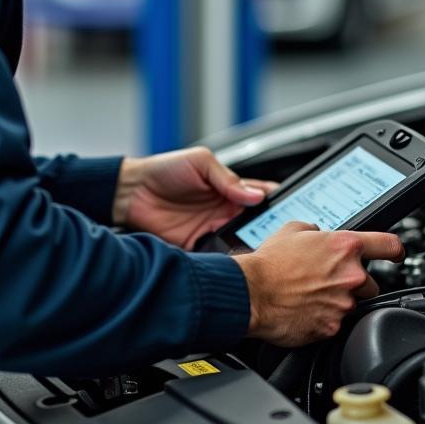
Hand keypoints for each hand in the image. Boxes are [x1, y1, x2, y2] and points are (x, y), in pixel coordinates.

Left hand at [112, 147, 276, 247]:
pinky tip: (233, 261)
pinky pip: (216, 257)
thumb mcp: (200, 162)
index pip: (261, 198)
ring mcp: (211, 231)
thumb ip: (227, 178)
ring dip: (249, 247)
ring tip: (260, 250)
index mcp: (229, 190)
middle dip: (269, 232)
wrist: (130, 191)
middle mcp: (224, 212)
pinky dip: (225, 261)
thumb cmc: (164, 169)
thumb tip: (255, 194)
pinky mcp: (195, 247)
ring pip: (239, 244)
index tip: (294, 210)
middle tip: (280, 237)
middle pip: (255, 226)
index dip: (278, 204)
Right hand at [232, 221, 403, 346]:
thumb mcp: (292, 230)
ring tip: (311, 296)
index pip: (390, 246)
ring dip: (339, 301)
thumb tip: (320, 236)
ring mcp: (344, 303)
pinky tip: (306, 310)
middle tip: (327, 281)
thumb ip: (316, 231)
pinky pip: (337, 323)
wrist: (251, 293)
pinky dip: (325, 318)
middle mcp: (350, 275)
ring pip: (353, 304)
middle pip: (371, 282)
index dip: (396, 250)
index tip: (396, 255)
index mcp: (345, 247)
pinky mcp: (333, 326)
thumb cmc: (268, 263)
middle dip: (354, 283)